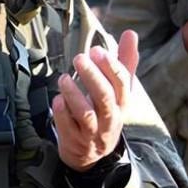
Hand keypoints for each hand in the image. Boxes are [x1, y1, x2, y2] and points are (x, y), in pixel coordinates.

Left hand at [53, 30, 139, 170]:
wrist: (92, 154)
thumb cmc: (105, 113)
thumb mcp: (118, 92)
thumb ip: (124, 63)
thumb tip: (131, 33)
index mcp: (122, 103)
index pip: (123, 84)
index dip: (111, 67)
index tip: (97, 50)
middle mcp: (110, 118)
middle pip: (105, 98)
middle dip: (93, 76)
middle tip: (79, 58)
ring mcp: (93, 132)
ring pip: (86, 114)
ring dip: (74, 94)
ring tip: (63, 78)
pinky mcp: (76, 141)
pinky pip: (69, 127)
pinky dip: (62, 113)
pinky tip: (57, 100)